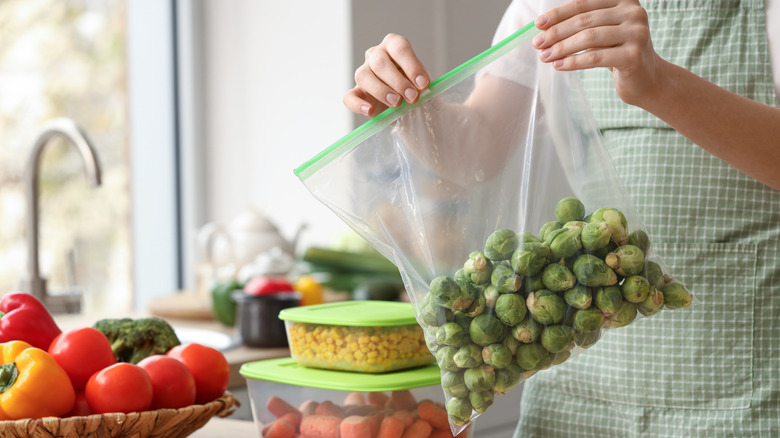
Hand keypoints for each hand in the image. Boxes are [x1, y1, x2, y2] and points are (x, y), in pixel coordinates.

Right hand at [343, 33, 430, 116]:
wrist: (404, 101)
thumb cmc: (413, 84)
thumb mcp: (421, 79)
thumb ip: (421, 82)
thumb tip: (422, 87)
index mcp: (393, 45)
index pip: (399, 48)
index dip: (412, 66)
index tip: (423, 84)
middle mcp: (375, 55)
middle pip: (380, 62)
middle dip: (398, 81)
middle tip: (412, 97)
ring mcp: (363, 73)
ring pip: (363, 76)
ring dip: (381, 91)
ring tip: (396, 103)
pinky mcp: (356, 93)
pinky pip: (349, 97)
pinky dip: (358, 105)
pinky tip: (370, 111)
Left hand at [533, 0, 664, 105]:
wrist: (646, 79)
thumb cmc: (618, 53)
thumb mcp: (601, 32)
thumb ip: (580, 25)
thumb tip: (543, 29)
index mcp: (624, 0)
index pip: (584, 3)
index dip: (559, 13)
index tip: (538, 24)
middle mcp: (633, 12)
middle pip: (584, 20)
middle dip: (556, 32)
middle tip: (538, 43)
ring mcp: (636, 33)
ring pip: (589, 38)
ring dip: (562, 48)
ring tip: (545, 56)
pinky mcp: (634, 55)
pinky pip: (596, 57)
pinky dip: (574, 62)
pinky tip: (559, 65)